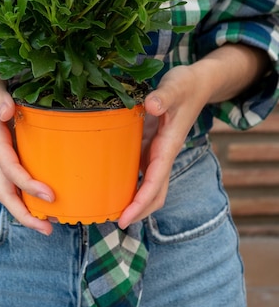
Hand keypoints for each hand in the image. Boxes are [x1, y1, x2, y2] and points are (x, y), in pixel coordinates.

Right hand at [0, 57, 54, 234]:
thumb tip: (6, 112)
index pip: (11, 169)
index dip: (29, 185)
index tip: (50, 196)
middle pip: (4, 192)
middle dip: (24, 214)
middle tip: (49, 229)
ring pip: (8, 189)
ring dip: (25, 209)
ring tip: (50, 223)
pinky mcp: (3, 151)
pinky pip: (13, 178)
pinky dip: (25, 193)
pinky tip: (44, 198)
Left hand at [117, 65, 206, 228]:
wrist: (197, 84)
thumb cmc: (186, 86)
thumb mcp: (175, 87)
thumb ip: (163, 96)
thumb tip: (152, 105)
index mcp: (168, 146)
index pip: (154, 182)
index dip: (140, 203)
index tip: (125, 218)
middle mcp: (163, 154)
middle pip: (154, 193)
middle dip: (138, 211)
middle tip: (114, 222)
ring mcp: (157, 151)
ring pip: (148, 184)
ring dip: (134, 199)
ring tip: (109, 209)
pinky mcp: (151, 144)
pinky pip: (141, 169)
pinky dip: (130, 181)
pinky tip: (112, 182)